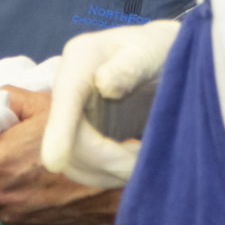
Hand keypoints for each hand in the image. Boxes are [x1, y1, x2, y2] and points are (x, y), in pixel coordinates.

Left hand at [0, 89, 121, 224]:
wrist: (117, 184)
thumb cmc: (84, 142)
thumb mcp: (47, 105)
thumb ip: (11, 99)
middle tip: (20, 152)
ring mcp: (12, 217)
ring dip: (10, 184)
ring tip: (35, 170)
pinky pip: (13, 211)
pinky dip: (23, 200)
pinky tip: (44, 187)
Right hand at [42, 21, 179, 187]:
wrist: (170, 59)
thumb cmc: (165, 49)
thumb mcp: (154, 52)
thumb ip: (131, 66)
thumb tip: (104, 85)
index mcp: (82, 57)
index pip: (66, 97)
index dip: (59, 131)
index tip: (54, 164)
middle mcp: (70, 86)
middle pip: (68, 137)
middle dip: (104, 162)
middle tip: (141, 167)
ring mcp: (74, 112)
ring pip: (73, 159)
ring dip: (106, 173)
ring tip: (142, 165)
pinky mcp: (86, 134)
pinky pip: (84, 166)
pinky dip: (108, 175)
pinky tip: (133, 167)